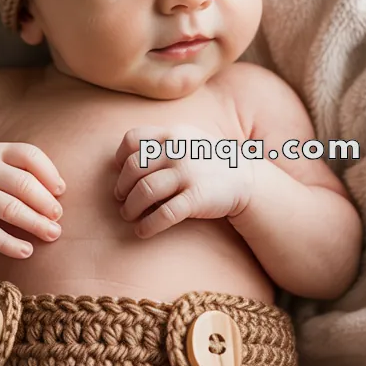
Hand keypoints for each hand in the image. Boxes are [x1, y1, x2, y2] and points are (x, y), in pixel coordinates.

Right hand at [0, 142, 64, 258]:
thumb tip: (61, 192)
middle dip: (46, 203)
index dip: (49, 173)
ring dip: (35, 224)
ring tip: (52, 235)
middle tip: (59, 219)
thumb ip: (28, 174)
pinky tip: (27, 252)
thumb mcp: (2, 168)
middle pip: (23, 184)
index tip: (61, 191)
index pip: (29, 155)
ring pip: (9, 208)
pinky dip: (10, 244)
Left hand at [113, 124, 253, 237]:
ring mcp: (188, 174)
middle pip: (133, 168)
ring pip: (144, 191)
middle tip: (120, 199)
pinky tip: (142, 231)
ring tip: (128, 215)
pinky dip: (147, 225)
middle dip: (122, 187)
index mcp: (173, 134)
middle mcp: (177, 151)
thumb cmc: (208, 162)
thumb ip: (161, 143)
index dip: (120, 157)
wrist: (246, 179)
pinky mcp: (196, 198)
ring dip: (130, 208)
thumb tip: (123, 160)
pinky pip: (163, 214)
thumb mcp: (187, 140)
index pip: (132, 139)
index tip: (119, 172)